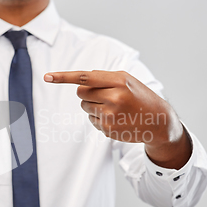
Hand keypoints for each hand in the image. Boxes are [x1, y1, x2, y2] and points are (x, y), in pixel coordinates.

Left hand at [44, 70, 190, 168]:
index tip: (47, 77)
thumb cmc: (140, 96)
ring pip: (84, 107)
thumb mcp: (127, 80)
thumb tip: (79, 81)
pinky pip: (91, 120)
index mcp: (118, 81)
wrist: (159, 121)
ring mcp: (110, 115)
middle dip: (87, 93)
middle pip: (81, 92)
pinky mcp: (108, 129)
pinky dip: (99, 118)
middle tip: (104, 95)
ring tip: (113, 107)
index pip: (84, 77)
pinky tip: (115, 118)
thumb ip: (104, 77)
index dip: (63, 77)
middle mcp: (114, 98)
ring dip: (93, 105)